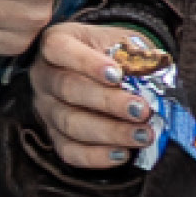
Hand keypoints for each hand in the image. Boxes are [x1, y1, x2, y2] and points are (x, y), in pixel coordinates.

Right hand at [24, 17, 161, 173]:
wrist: (106, 69)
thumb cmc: (114, 52)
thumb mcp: (123, 40)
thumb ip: (133, 53)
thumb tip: (151, 71)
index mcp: (56, 42)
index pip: (60, 49)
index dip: (86, 63)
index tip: (117, 75)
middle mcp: (44, 75)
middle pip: (68, 89)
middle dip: (108, 102)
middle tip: (141, 111)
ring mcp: (46, 107)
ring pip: (70, 123)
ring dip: (109, 132)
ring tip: (141, 135)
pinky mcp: (54, 134)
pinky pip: (69, 150)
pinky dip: (96, 156)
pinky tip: (122, 154)